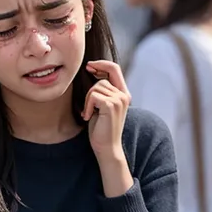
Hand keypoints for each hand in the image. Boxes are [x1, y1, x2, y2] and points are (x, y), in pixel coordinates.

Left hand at [83, 61, 132, 197]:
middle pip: (101, 79)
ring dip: (88, 101)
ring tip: (89, 114)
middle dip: (89, 93)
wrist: (107, 148)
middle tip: (88, 108)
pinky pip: (93, 96)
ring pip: (96, 87)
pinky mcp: (111, 105)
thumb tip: (91, 71)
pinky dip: (87, 106)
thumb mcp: (102, 106)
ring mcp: (119, 100)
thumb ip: (102, 91)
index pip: (115, 68)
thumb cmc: (101, 129)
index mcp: (124, 94)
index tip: (89, 66)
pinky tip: (88, 117)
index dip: (101, 63)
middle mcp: (124, 95)